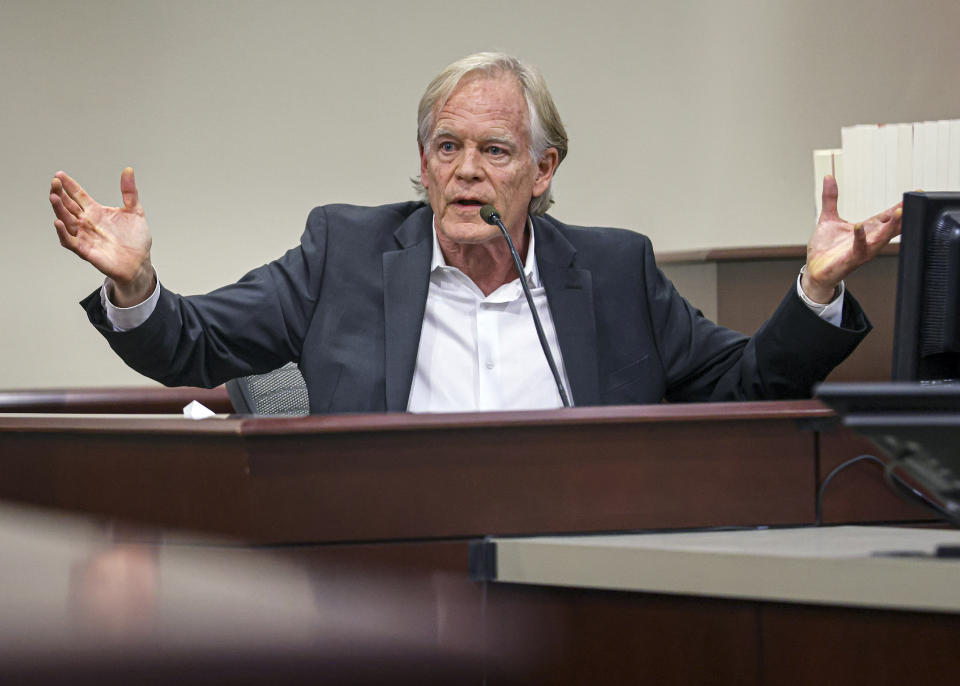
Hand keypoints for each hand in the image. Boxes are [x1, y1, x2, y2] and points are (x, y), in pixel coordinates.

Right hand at [50, 167, 154, 306]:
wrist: (140, 262)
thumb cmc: (136, 239)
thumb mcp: (135, 211)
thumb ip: (129, 191)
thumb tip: (128, 170)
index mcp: (96, 211)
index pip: (78, 195)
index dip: (69, 185)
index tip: (59, 174)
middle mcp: (87, 222)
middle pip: (68, 205)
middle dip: (60, 193)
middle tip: (54, 182)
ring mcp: (84, 236)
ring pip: (66, 220)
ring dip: (59, 209)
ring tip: (53, 196)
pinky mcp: (85, 250)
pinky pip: (70, 241)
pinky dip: (63, 232)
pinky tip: (59, 221)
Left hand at [802, 175, 901, 303]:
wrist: (814, 270)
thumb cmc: (825, 248)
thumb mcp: (828, 218)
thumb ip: (830, 198)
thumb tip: (828, 177)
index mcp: (866, 229)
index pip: (887, 216)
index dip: (900, 205)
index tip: (915, 194)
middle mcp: (868, 240)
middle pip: (890, 226)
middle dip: (902, 215)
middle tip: (912, 202)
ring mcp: (862, 250)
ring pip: (881, 237)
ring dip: (891, 226)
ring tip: (898, 212)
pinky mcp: (851, 259)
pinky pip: (859, 247)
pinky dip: (860, 237)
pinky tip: (859, 225)